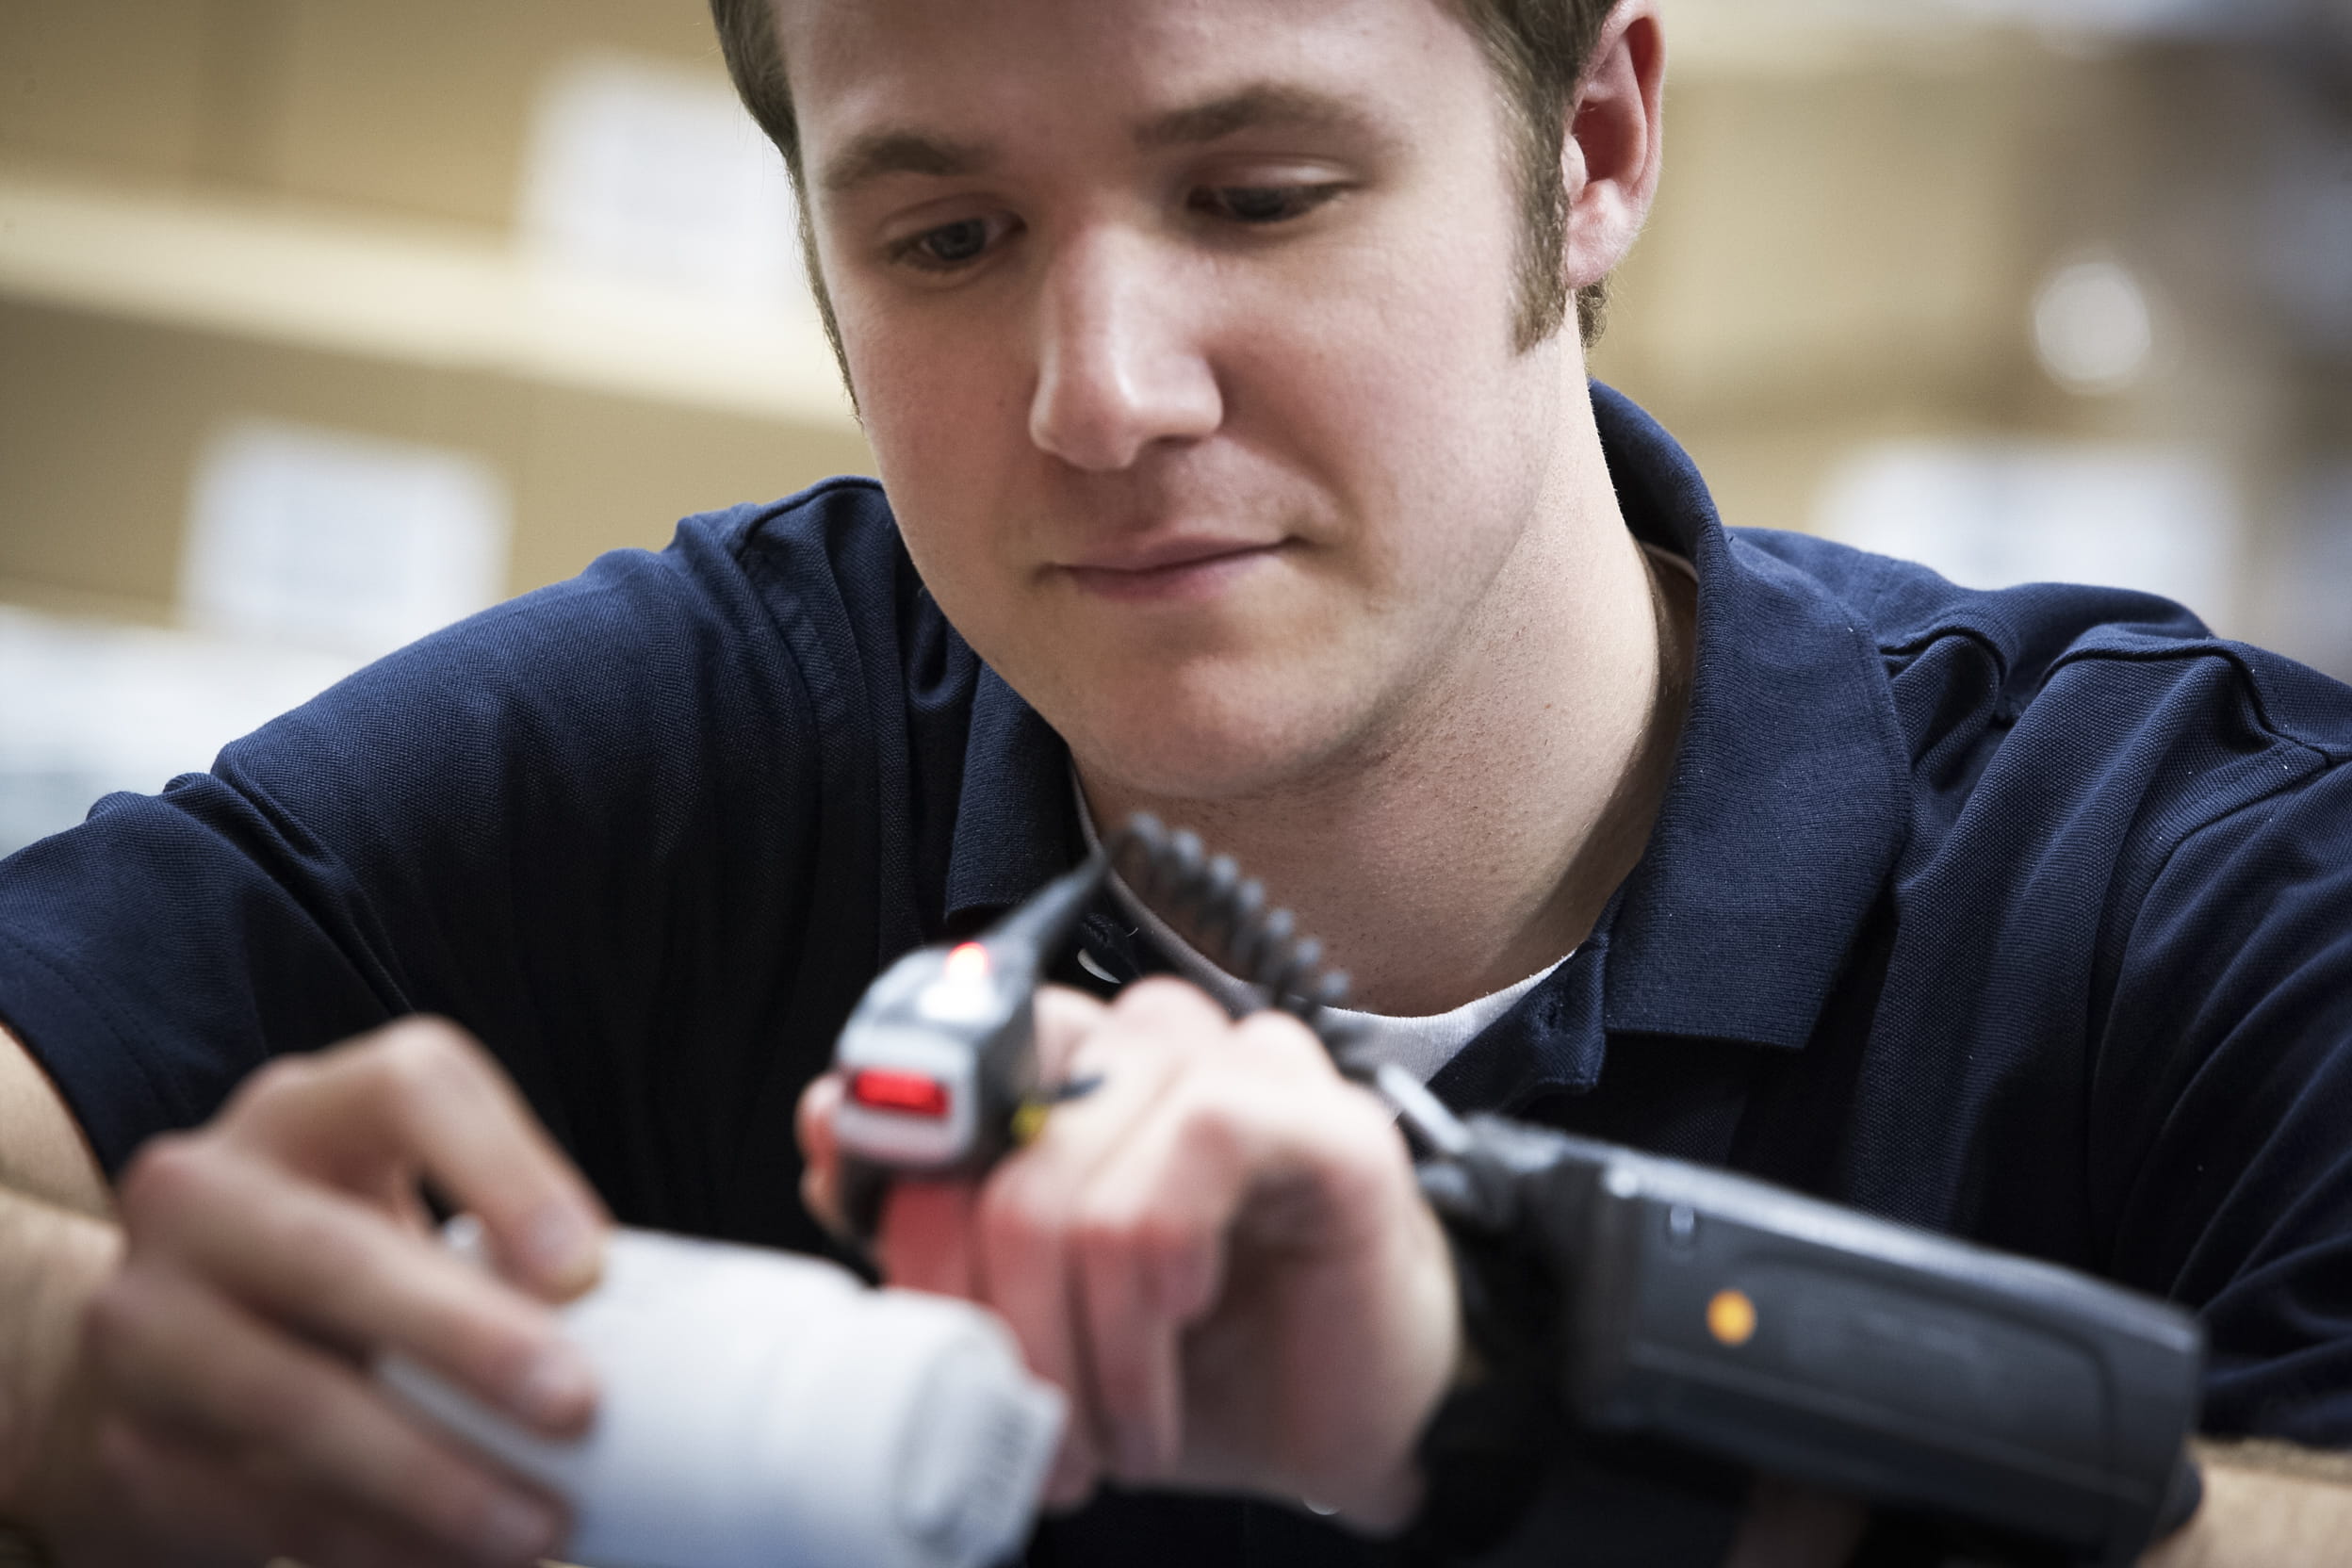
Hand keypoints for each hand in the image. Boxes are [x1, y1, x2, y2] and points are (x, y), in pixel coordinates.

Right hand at [43, 1017, 610, 1567]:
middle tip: (579, 1408)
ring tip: (537, 1526)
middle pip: (337, 1255)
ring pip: (292, 1401)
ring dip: (430, 1477)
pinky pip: (261, 1506)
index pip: (410, 1087)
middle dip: (467, 1340)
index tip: (590, 1270)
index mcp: (306, 1113)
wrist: (155, 1359)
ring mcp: (146, 1321)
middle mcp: (205, 1194)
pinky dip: (373, 1545)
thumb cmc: (338, 1271)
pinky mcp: (128, 1447)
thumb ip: (499, 1249)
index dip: (506, 1170)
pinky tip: (456, 1563)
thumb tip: (651, 1337)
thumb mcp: (402, 1216)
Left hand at [800, 980, 1459, 1527]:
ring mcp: (1237, 1061)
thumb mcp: (1025, 1308)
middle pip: (986, 1153)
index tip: (930, 1332)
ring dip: (1082, 1343)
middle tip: (1038, 1433)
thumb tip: (828, 1121)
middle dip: (993, 1324)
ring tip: (1116, 1427)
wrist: (1345, 1420)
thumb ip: (926, 1213)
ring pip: (1073, 1180)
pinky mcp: (1319, 1115)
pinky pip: (1186, 1164)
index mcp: (1066, 1064)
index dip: (902, 1213)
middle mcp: (1142, 1038)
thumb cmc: (1191, 1359)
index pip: (927, 1087)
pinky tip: (1183, 1332)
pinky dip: (1159, 1287)